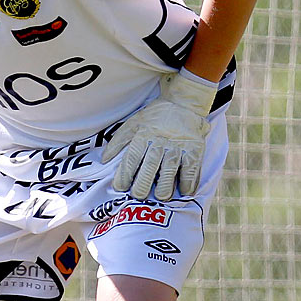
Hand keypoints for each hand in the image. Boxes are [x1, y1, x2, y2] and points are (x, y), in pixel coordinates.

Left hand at [102, 70, 217, 200]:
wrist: (184, 103)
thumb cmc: (155, 117)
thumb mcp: (134, 123)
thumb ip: (119, 141)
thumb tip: (104, 159)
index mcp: (144, 134)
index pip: (132, 158)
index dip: (124, 175)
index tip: (120, 187)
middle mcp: (160, 140)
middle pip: (150, 166)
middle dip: (142, 185)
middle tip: (139, 196)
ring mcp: (179, 145)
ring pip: (170, 170)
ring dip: (164, 187)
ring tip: (160, 197)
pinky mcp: (195, 149)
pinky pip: (191, 169)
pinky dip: (188, 183)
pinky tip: (184, 192)